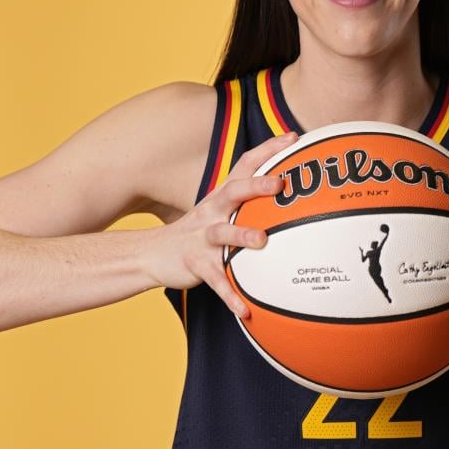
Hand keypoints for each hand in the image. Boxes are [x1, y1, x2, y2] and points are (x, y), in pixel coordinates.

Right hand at [144, 131, 297, 319]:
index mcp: (223, 196)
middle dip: (256, 185)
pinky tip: (246, 310)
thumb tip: (292, 187)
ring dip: (242, 236)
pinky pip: (216, 281)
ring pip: (223, 234)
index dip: (269, 149)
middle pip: (234, 192)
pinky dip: (230, 295)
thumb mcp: (221, 206)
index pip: (247, 164)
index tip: (294, 138)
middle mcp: (213, 211)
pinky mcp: (196, 264)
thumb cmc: (201, 229)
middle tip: (280, 183)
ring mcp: (202, 237)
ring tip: (262, 241)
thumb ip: (251, 197)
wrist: (155, 254)